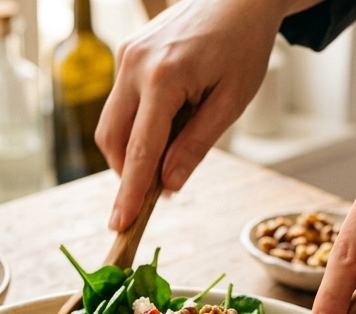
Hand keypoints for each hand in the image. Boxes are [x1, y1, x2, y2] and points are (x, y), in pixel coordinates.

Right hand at [97, 0, 316, 231]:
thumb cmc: (243, 47)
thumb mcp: (231, 102)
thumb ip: (195, 145)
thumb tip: (167, 185)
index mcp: (164, 78)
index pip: (140, 150)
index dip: (130, 192)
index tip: (120, 224)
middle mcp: (135, 65)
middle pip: (113, 139)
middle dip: (129, 172)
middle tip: (158, 189)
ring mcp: (126, 56)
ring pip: (112, 123)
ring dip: (134, 148)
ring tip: (175, 142)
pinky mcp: (127, 52)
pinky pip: (121, 102)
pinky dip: (138, 124)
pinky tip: (170, 118)